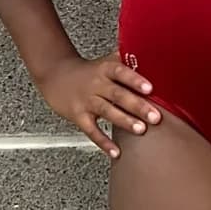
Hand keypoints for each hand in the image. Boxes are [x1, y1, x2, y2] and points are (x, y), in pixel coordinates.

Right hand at [36, 52, 162, 158]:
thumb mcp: (105, 61)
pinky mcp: (79, 116)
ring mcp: (87, 101)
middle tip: (155, 116)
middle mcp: (96, 84)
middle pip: (118, 94)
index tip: (150, 88)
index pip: (121, 72)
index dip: (135, 80)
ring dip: (125, 121)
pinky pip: (92, 131)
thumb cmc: (88, 71)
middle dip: (137, 106)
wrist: (55, 75)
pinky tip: (116, 152)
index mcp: (105, 69)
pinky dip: (103, 142)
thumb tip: (153, 58)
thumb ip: (127, 60)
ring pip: (107, 111)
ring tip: (140, 130)